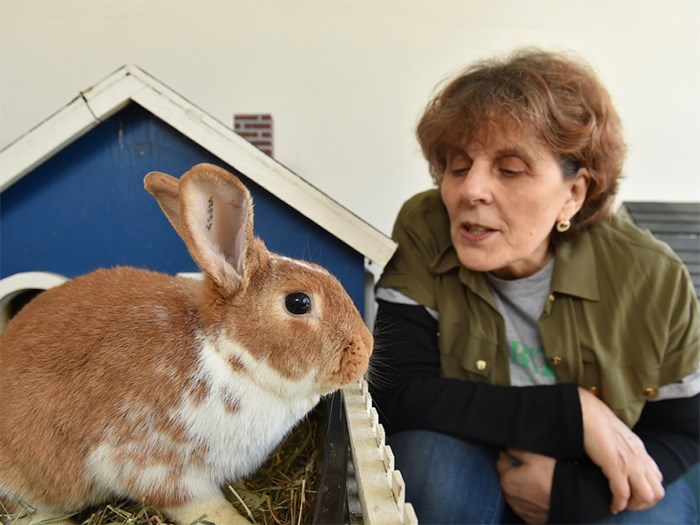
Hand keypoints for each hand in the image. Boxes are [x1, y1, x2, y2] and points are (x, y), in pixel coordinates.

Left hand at [497, 449, 553, 523]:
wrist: (571, 499)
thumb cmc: (551, 475)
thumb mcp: (533, 455)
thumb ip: (516, 450)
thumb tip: (508, 449)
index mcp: (507, 480)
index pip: (501, 464)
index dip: (509, 458)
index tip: (519, 457)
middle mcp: (509, 497)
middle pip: (507, 480)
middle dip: (514, 474)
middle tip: (531, 470)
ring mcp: (520, 510)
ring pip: (515, 494)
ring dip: (521, 488)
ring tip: (537, 484)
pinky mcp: (530, 519)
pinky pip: (525, 506)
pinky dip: (529, 501)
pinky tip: (539, 496)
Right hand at [578, 387, 664, 513]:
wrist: (586, 411)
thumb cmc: (595, 419)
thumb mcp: (616, 434)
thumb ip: (622, 446)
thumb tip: (615, 453)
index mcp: (640, 449)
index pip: (657, 477)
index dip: (647, 490)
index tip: (633, 493)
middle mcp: (639, 458)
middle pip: (657, 491)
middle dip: (644, 503)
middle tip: (629, 504)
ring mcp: (630, 463)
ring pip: (646, 497)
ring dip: (634, 505)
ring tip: (622, 505)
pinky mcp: (616, 466)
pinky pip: (623, 494)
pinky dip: (619, 504)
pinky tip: (612, 506)